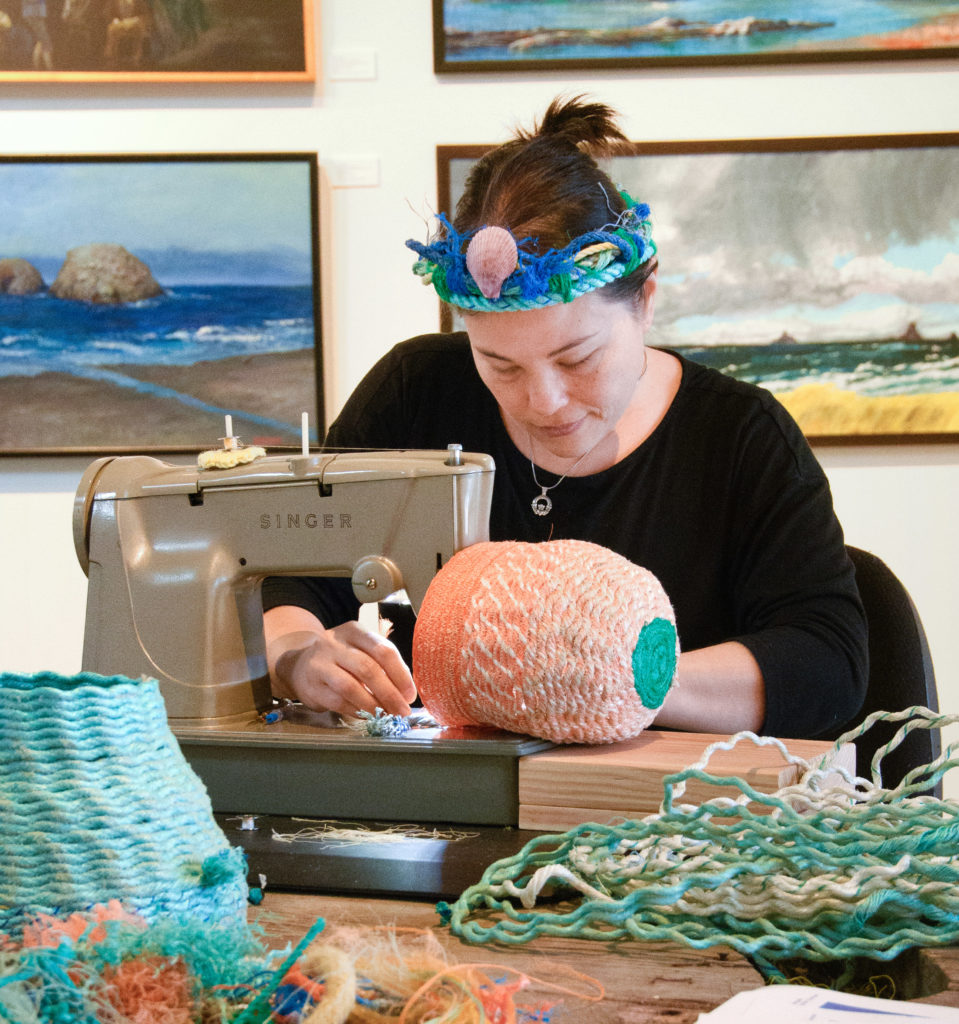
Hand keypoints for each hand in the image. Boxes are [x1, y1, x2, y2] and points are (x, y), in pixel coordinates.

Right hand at [265, 607, 416, 717]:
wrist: (300, 665)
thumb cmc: (341, 659)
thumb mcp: (361, 650)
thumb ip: (383, 664)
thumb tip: (407, 692)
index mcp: (355, 631)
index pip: (383, 650)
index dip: (400, 674)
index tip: (410, 694)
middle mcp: (335, 644)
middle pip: (368, 669)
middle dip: (389, 693)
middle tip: (402, 710)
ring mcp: (320, 664)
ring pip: (351, 687)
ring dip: (373, 705)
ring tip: (387, 715)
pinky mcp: (311, 686)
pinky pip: (338, 702)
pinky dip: (357, 711)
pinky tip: (368, 716)